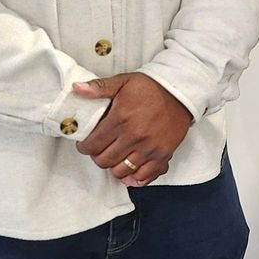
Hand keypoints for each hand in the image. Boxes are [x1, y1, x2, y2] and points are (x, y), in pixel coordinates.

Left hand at [73, 73, 191, 185]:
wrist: (181, 92)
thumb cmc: (150, 87)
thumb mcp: (123, 82)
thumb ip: (99, 87)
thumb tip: (76, 88)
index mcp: (121, 119)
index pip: (93, 145)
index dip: (84, 147)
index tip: (85, 144)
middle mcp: (134, 136)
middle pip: (104, 161)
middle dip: (97, 157)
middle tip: (99, 149)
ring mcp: (149, 148)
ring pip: (121, 172)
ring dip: (114, 167)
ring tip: (115, 157)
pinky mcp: (162, 155)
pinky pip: (144, 176)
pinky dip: (135, 177)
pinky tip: (131, 168)